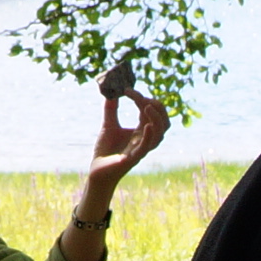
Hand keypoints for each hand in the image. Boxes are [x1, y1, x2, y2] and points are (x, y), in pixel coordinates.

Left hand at [81, 89, 169, 207]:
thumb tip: (110, 93)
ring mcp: (141, 149)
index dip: (143, 99)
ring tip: (146, 105)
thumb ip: (111, 110)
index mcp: (141, 131)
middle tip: (142, 97)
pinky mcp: (134, 158)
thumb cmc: (105, 151)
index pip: (150, 112)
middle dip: (157, 107)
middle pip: (163, 122)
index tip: (127, 90)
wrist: (97, 171)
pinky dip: (149, 135)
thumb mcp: (108, 126)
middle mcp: (145, 139)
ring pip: (160, 133)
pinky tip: (146, 125)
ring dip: (156, 118)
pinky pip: (147, 147)